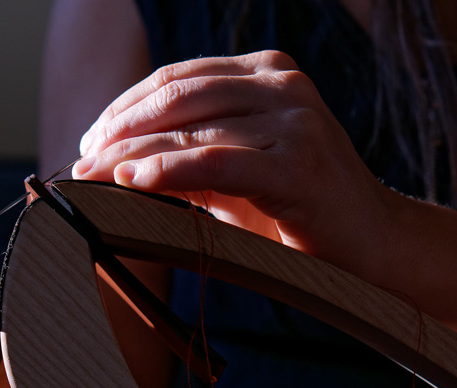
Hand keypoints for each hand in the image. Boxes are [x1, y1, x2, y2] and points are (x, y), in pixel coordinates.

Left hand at [71, 50, 394, 270]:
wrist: (374, 247)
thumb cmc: (300, 211)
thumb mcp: (239, 173)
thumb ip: (190, 155)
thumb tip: (117, 160)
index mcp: (269, 72)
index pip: (178, 78)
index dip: (125, 106)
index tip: (91, 139)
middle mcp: (283, 84)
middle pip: (177, 96)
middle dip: (119, 128)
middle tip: (82, 161)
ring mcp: (294, 121)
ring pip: (191, 128)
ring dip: (130, 152)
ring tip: (93, 175)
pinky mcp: (298, 165)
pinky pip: (215, 162)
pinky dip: (166, 171)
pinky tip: (131, 182)